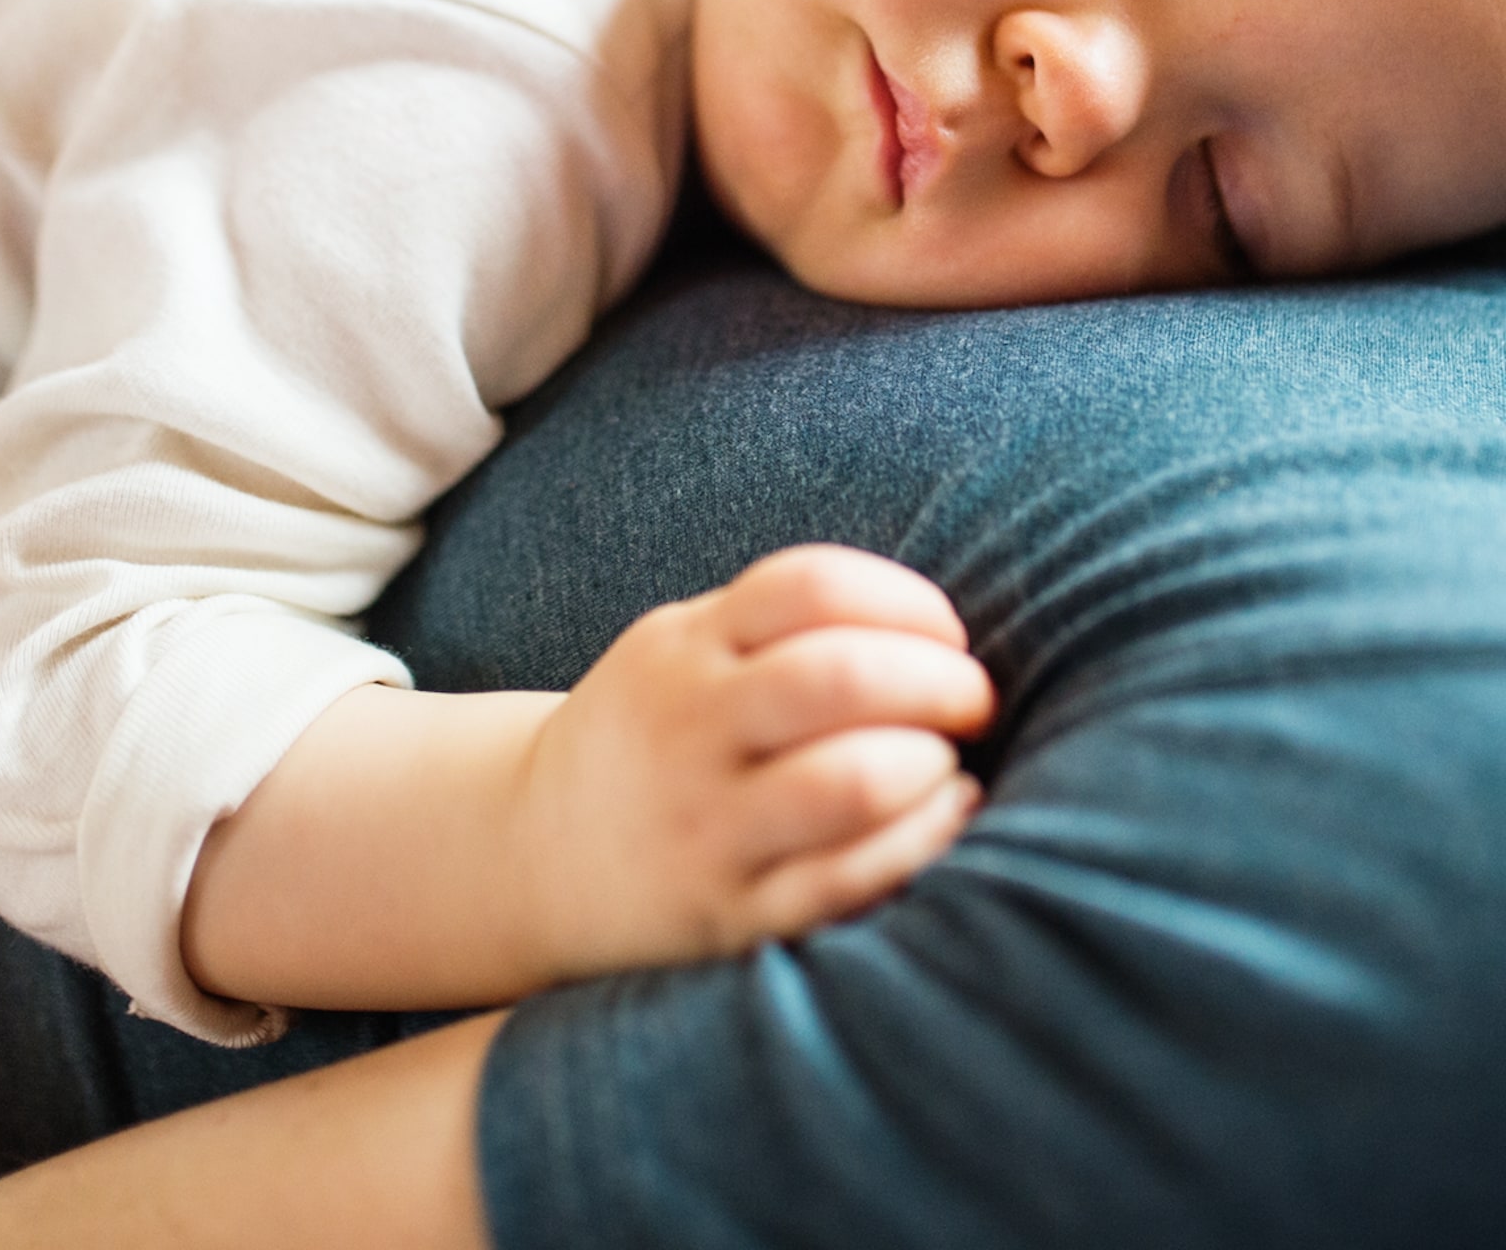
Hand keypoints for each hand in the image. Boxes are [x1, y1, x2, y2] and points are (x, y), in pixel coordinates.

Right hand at [515, 545, 994, 979]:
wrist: (529, 854)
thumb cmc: (658, 731)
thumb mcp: (687, 648)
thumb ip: (788, 625)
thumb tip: (946, 629)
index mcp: (685, 647)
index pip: (811, 586)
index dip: (908, 602)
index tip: (948, 635)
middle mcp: (689, 730)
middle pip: (838, 678)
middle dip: (939, 682)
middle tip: (975, 700)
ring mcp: (705, 829)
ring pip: (850, 784)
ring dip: (930, 766)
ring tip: (951, 764)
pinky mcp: (728, 918)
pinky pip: (845, 881)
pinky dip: (921, 841)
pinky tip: (948, 816)